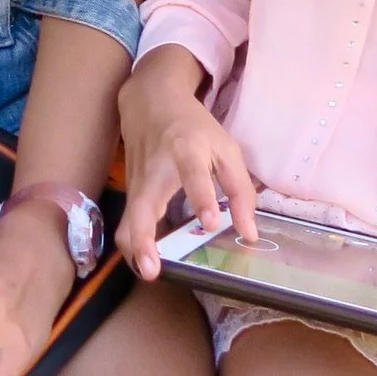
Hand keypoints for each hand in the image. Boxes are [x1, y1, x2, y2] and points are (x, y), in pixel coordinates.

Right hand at [115, 44, 262, 275]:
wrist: (150, 101)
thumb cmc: (194, 127)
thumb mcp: (226, 149)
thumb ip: (240, 191)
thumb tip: (249, 234)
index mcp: (187, 150)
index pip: (193, 174)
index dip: (202, 198)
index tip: (211, 223)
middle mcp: (156, 168)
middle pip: (142, 205)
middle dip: (144, 239)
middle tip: (153, 270)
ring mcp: (137, 181)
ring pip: (127, 219)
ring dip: (134, 249)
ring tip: (149, 274)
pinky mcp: (130, 192)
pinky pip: (129, 221)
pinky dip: (135, 244)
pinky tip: (147, 263)